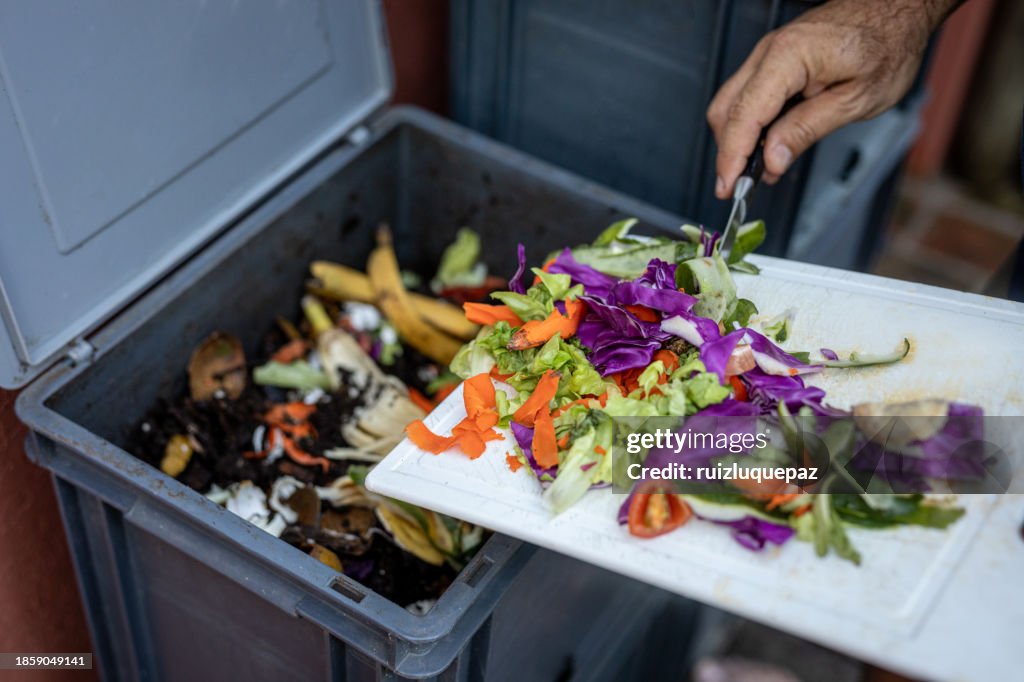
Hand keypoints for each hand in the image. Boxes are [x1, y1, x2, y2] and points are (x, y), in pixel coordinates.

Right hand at [707, 0, 961, 198]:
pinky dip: (752, 124)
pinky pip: (748, 94)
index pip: (744, 116)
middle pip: (726, 110)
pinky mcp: (774, 59)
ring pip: (732, 104)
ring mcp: (768, 53)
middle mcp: (769, 51)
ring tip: (761, 170)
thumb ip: (807, 129)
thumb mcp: (856, 100)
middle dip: (730, 152)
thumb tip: (772, 160)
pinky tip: (769, 145)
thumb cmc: (888, 46)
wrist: (898, 10)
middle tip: (742, 187)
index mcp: (789, 57)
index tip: (728, 189)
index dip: (732, 157)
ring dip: (740, 139)